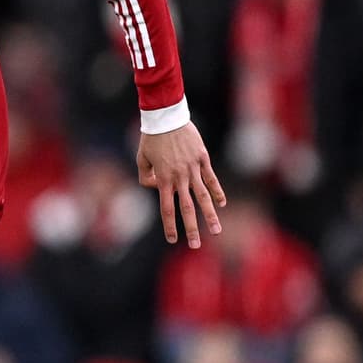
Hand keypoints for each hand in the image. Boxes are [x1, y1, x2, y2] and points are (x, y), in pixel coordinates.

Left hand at [138, 123, 226, 248]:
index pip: (167, 208)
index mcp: (163, 179)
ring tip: (217, 230)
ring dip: (211, 215)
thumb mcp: (141, 158)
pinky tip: (222, 203)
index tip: (173, 240)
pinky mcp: (202, 158)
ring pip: (203, 196)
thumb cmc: (150, 138)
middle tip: (196, 245)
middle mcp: (179, 177)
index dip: (170, 225)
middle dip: (192, 229)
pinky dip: (217, 191)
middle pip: (187, 208)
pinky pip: (211, 178)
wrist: (166, 117)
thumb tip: (156, 187)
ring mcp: (193, 168)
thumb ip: (146, 177)